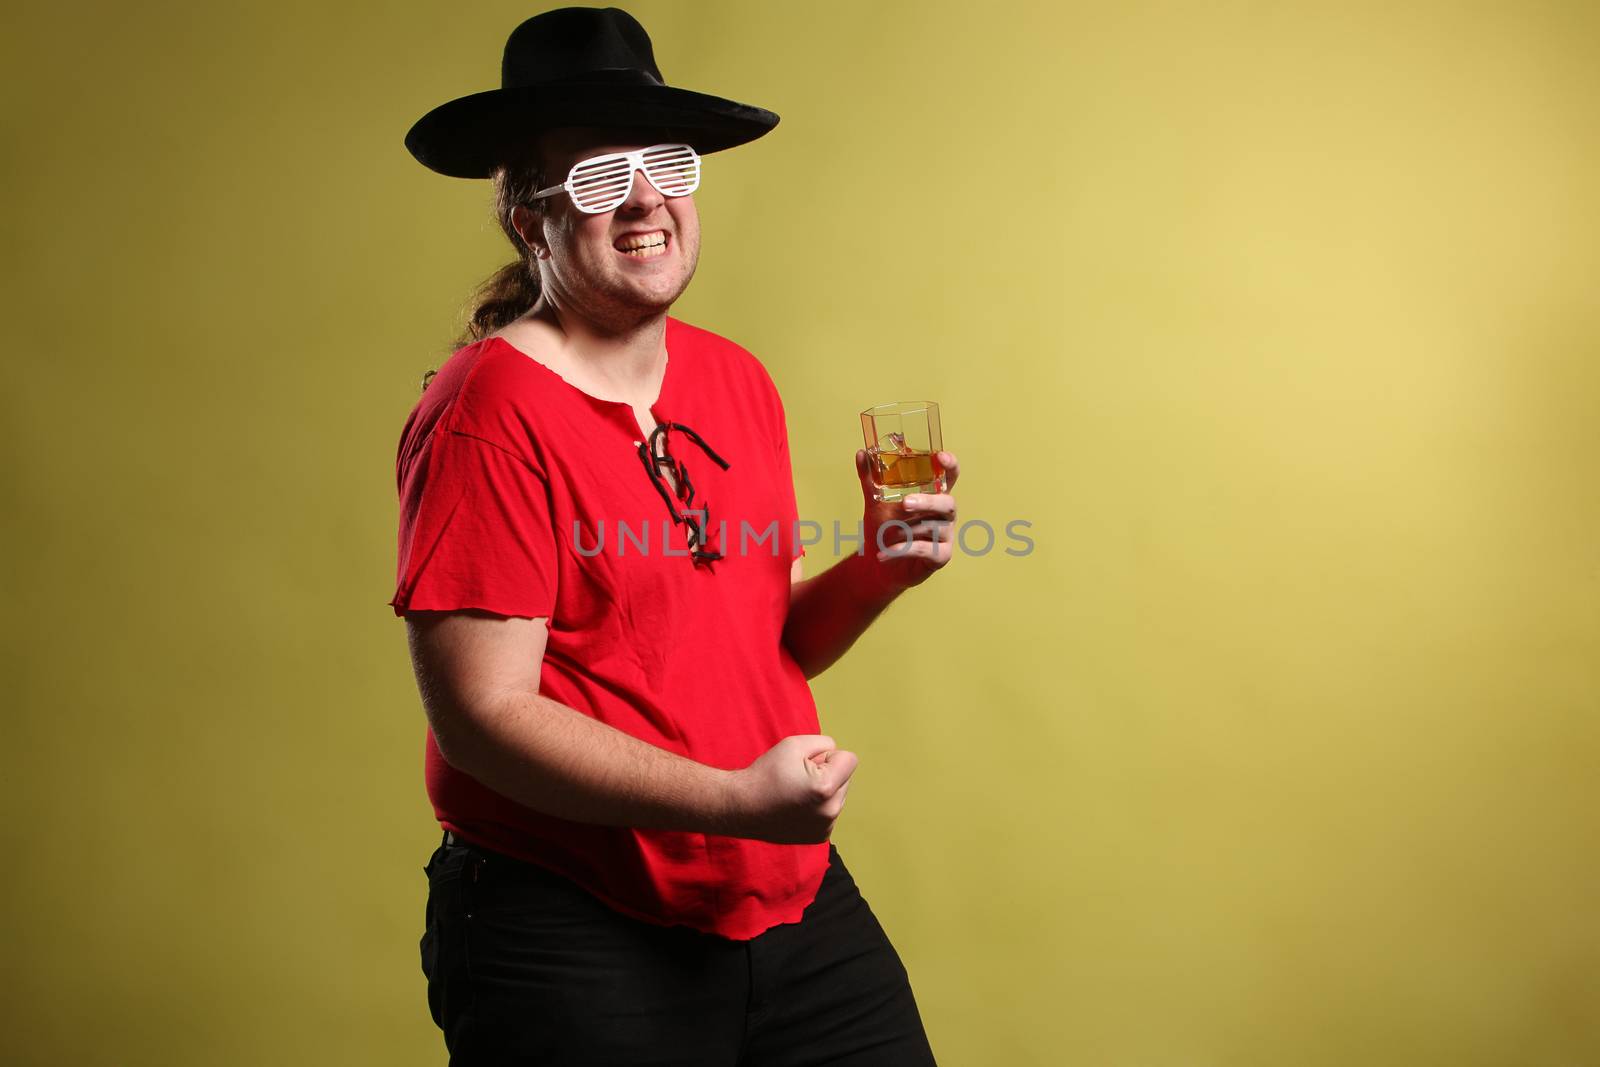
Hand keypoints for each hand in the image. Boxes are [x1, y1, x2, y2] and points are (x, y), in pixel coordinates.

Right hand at [726, 735, 857, 843]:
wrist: (742, 807)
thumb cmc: (766, 774)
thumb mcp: (794, 744)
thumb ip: (824, 743)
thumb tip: (836, 754)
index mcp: (825, 787)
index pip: (849, 759)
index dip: (828, 756)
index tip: (806, 763)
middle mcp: (830, 811)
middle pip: (846, 778)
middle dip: (828, 773)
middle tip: (798, 778)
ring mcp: (825, 827)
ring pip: (839, 796)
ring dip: (824, 791)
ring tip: (796, 793)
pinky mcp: (820, 837)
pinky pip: (830, 812)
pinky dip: (818, 807)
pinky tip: (796, 807)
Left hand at [854, 448, 960, 593]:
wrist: (877, 564)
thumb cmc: (883, 529)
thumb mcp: (875, 502)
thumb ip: (871, 479)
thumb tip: (861, 453)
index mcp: (934, 495)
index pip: (950, 476)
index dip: (950, 465)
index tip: (939, 457)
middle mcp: (944, 514)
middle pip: (948, 503)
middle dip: (928, 502)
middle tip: (905, 503)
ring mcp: (945, 536)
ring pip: (935, 527)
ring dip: (909, 529)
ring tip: (889, 532)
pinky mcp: (941, 556)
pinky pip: (924, 550)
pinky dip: (902, 550)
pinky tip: (884, 554)